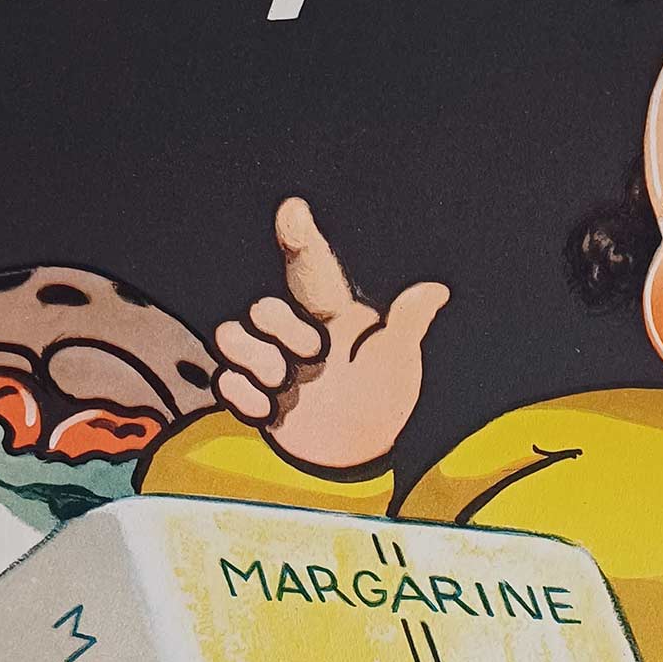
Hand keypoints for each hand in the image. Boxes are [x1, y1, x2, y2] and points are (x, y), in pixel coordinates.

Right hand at [211, 197, 450, 470]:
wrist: (359, 450)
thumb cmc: (383, 393)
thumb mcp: (397, 359)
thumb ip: (407, 323)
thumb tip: (436, 291)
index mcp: (330, 310)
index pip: (310, 265)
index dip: (300, 237)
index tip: (295, 211)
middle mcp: (294, 327)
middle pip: (262, 307)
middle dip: (285, 336)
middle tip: (316, 361)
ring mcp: (268, 359)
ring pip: (231, 337)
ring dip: (260, 365)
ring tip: (288, 385)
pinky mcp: (250, 392)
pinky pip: (226, 382)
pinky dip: (250, 401)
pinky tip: (274, 410)